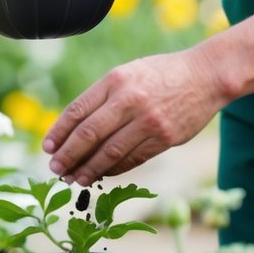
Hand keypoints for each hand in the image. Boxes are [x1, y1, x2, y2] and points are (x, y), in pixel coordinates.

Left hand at [42, 49, 229, 184]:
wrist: (206, 76)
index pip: (77, 110)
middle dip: (68, 156)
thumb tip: (76, 129)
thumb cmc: (162, 75)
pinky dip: (113, 169)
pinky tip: (101, 174)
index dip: (59, 133)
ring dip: (88, 169)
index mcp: (115, 80)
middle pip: (89, 135)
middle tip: (55, 169)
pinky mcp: (164, 138)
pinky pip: (132, 159)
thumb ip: (105, 96)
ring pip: (109, 152)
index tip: (47, 148)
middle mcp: (129, 99)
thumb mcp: (130, 73)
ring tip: (74, 178)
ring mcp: (148, 120)